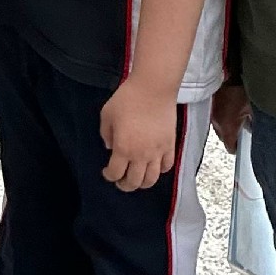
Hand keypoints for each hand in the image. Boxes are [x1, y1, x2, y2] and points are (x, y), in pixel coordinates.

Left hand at [99, 76, 181, 191]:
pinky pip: (167, 166)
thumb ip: (105, 134)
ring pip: (152, 179)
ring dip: (143, 183)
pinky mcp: (170, 145)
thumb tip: (109, 146)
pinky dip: (160, 171)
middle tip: (120, 182)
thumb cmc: (127, 99)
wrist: (153, 89)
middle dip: (125, 185)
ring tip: (137, 179)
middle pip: (134, 182)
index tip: (106, 172)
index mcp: (123, 149)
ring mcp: (158, 152)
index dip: (109, 176)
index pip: (115, 173)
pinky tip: (154, 167)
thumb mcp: (107, 115)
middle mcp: (141, 155)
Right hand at [211, 83, 250, 154]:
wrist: (227, 73)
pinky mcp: (209, 107)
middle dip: (232, 135)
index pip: (231, 147)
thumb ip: (252, 124)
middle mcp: (217, 124)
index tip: (242, 146)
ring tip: (235, 117)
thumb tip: (253, 130)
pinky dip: (221, 116)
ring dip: (226, 125)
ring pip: (219, 127)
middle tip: (241, 129)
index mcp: (228, 128)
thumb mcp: (252, 109)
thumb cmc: (239, 89)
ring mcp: (211, 115)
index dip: (238, 148)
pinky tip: (229, 109)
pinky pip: (215, 117)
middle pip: (224, 138)